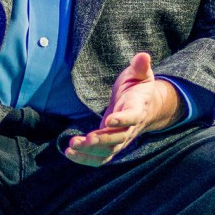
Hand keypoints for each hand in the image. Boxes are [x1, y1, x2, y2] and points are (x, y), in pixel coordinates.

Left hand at [63, 52, 181, 166]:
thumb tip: (144, 55)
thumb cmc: (138, 88)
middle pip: (118, 139)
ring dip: (90, 151)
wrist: (145, 106)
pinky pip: (101, 157)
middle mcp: (131, 128)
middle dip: (102, 140)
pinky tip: (70, 154)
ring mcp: (122, 139)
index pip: (132, 117)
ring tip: (71, 146)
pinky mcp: (112, 145)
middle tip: (85, 139)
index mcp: (138, 109)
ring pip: (109, 151)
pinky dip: (86, 158)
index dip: (122, 120)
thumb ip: (140, 67)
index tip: (109, 119)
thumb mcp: (140, 75)